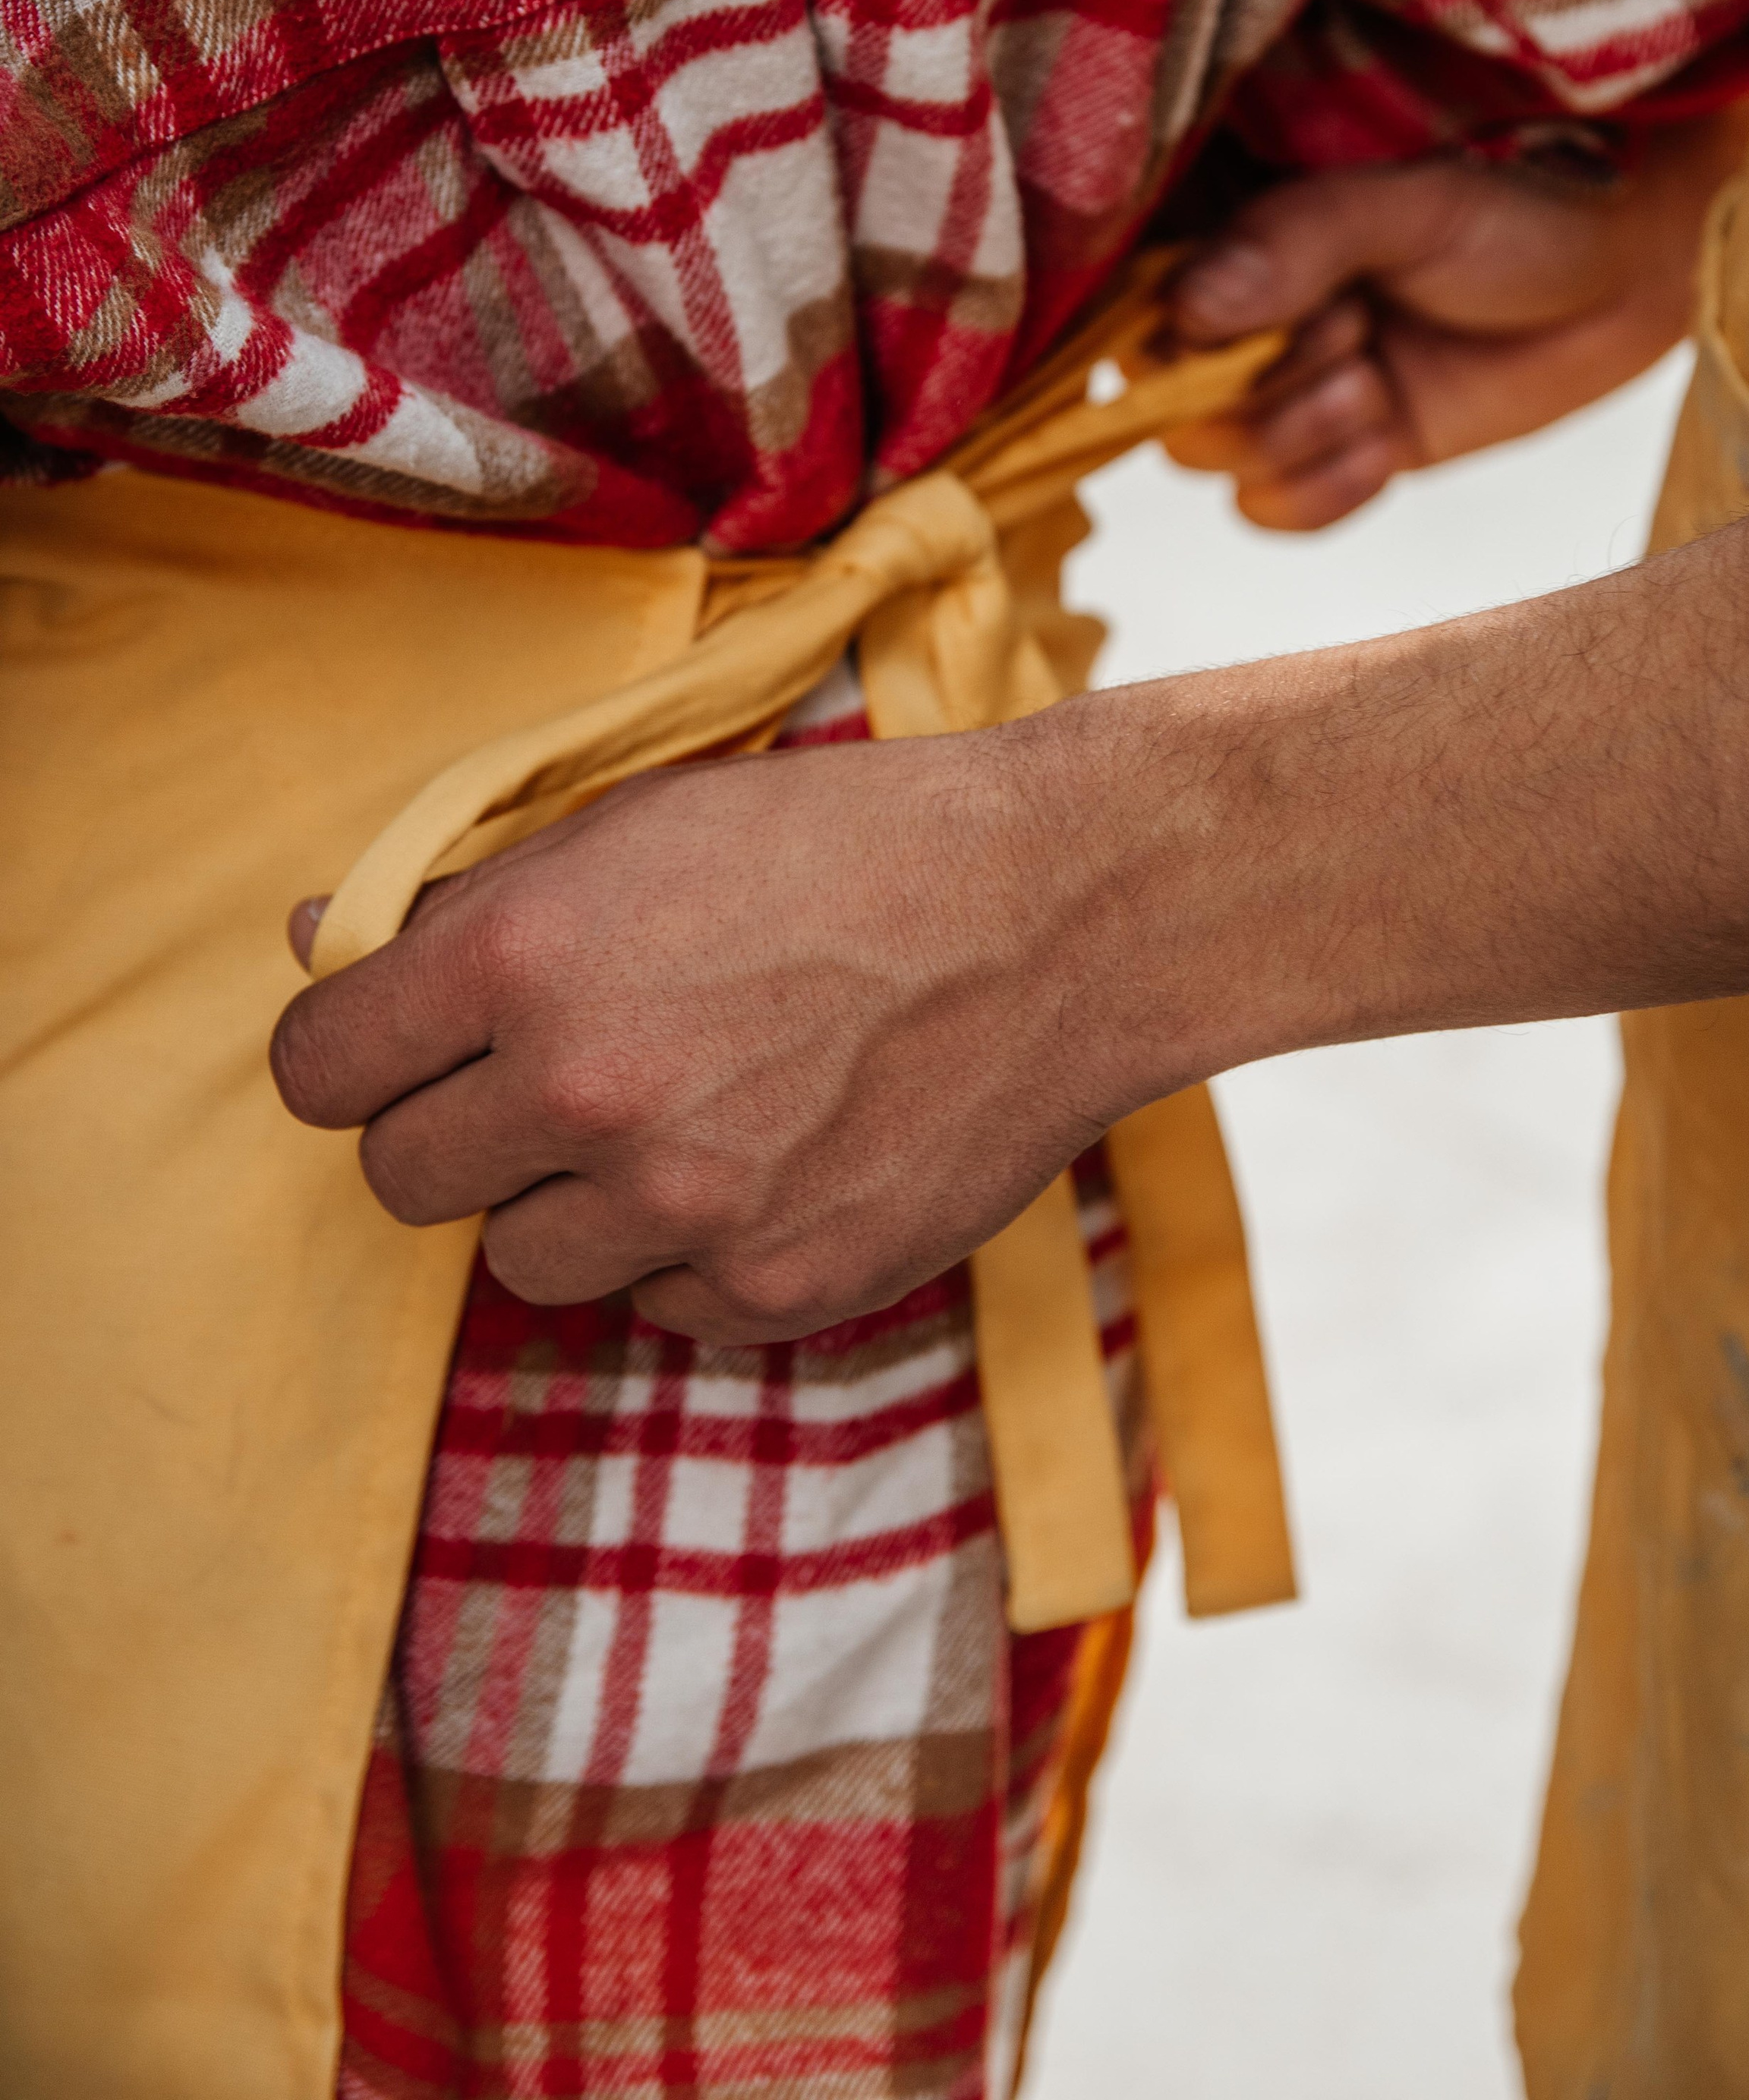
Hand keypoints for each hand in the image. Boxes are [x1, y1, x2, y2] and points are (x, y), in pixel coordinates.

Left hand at [270, 727, 1159, 1340]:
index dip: (351, 1059)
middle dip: (456, 1132)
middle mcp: (583, 1090)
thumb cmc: (843, 843)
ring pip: (523, 1260)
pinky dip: (689, 1251)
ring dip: (575, 1200)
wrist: (1057, 914)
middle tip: (554, 1082)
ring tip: (686, 1113)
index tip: (398, 1054)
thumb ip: (469, 897)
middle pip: (402, 1179)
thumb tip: (312, 938)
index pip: (320, 1069)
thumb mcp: (640, 823)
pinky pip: (656, 1304)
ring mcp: (682, 1203)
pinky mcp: (774, 1288)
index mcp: (523, 954)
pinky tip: (770, 1159)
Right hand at [1166, 111, 1748, 528]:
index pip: (1138, 322)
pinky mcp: (1343, 451)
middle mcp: (1244, 321)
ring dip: (1307, 434)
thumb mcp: (1403, 206)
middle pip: (1174, 409)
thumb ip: (1290, 246)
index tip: (1261, 320)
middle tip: (1358, 328)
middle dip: (1268, 388)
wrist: (1628, 267)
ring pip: (1223, 464)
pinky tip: (1388, 437)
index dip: (1183, 348)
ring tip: (1381, 378)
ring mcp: (1291, 391)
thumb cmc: (1517, 201)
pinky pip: (1277, 512)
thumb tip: (1187, 314)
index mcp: (1233, 239)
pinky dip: (1332, 488)